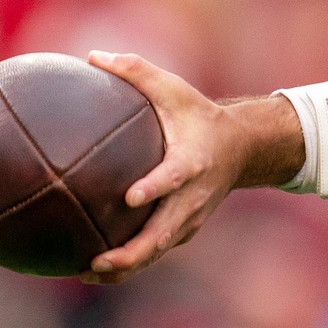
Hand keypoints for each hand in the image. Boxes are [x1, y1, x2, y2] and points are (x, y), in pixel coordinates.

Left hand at [80, 51, 294, 284]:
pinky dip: (130, 263)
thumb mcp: (175, 88)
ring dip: (125, 266)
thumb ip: (136, 72)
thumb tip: (92, 55)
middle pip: (164, 233)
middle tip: (97, 259)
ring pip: (157, 250)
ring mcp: (190, 218)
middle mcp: (193, 197)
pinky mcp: (184, 229)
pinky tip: (93, 269)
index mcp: (192, 161)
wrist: (241, 148)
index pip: (174, 177)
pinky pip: (155, 250)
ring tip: (86, 272)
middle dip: (133, 251)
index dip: (155, 188)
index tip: (130, 197)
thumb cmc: (198, 115)